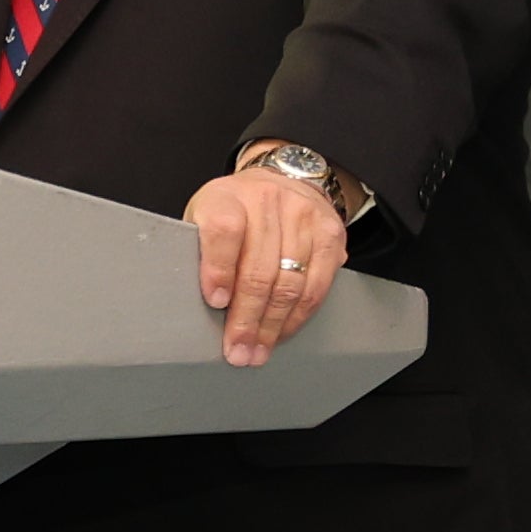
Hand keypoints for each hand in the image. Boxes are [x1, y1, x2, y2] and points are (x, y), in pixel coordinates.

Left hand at [184, 167, 348, 370]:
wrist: (282, 181)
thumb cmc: (234, 210)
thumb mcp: (204, 216)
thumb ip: (201, 251)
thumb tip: (200, 304)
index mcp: (227, 197)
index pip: (224, 231)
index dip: (219, 269)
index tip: (216, 302)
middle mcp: (267, 201)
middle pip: (259, 269)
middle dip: (247, 319)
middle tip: (237, 350)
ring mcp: (303, 216)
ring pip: (291, 282)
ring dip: (273, 325)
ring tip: (258, 350)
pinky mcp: (331, 234)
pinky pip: (317, 285)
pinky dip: (299, 315)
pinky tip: (283, 331)